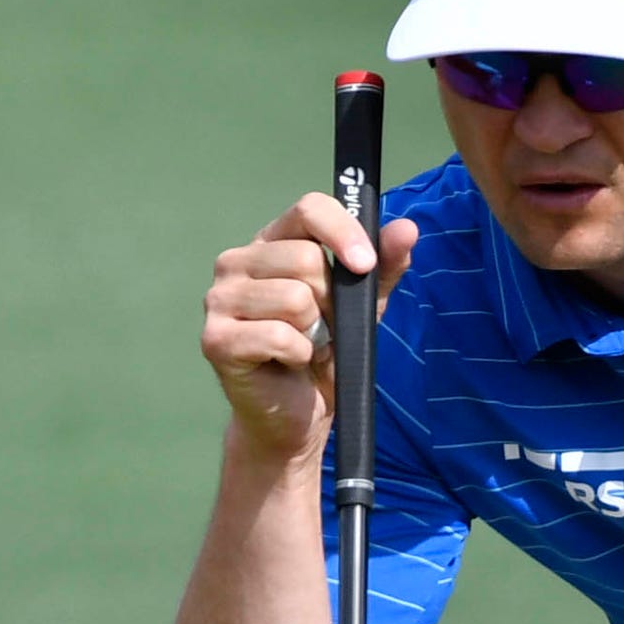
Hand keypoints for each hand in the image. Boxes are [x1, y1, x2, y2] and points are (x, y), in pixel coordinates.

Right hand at [200, 194, 419, 462]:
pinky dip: (298, 355)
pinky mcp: (215, 339)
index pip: (308, 208)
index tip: (366, 265)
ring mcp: (219, 299)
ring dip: (314, 332)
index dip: (343, 232)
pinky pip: (279, 336)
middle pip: (306, 260)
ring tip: (305, 345)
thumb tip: (407, 229)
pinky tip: (288, 362)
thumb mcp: (363, 306)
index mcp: (272, 241)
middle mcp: (236, 261)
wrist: (297, 414)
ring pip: (295, 299)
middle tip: (323, 327)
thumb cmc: (326, 352)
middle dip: (330, 302)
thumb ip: (384, 266)